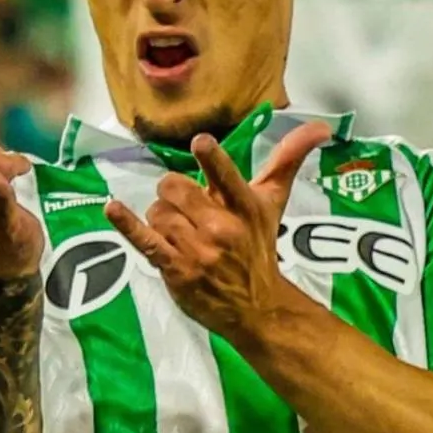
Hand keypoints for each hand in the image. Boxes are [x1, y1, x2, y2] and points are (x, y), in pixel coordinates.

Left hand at [105, 121, 331, 337]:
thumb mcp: (275, 202)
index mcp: (244, 206)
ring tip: (178, 229)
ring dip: (161, 215)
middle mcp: (220, 227)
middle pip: (174, 188)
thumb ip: (288, 159)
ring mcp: (195, 250)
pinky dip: (125, 223)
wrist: (256, 306)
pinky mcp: (175, 268)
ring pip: (157, 211)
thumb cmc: (260, 246)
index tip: (201, 143)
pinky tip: (112, 208)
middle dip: (172, 191)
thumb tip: (321, 126)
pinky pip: (144, 240)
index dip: (212, 159)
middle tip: (184, 205)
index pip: (227, 176)